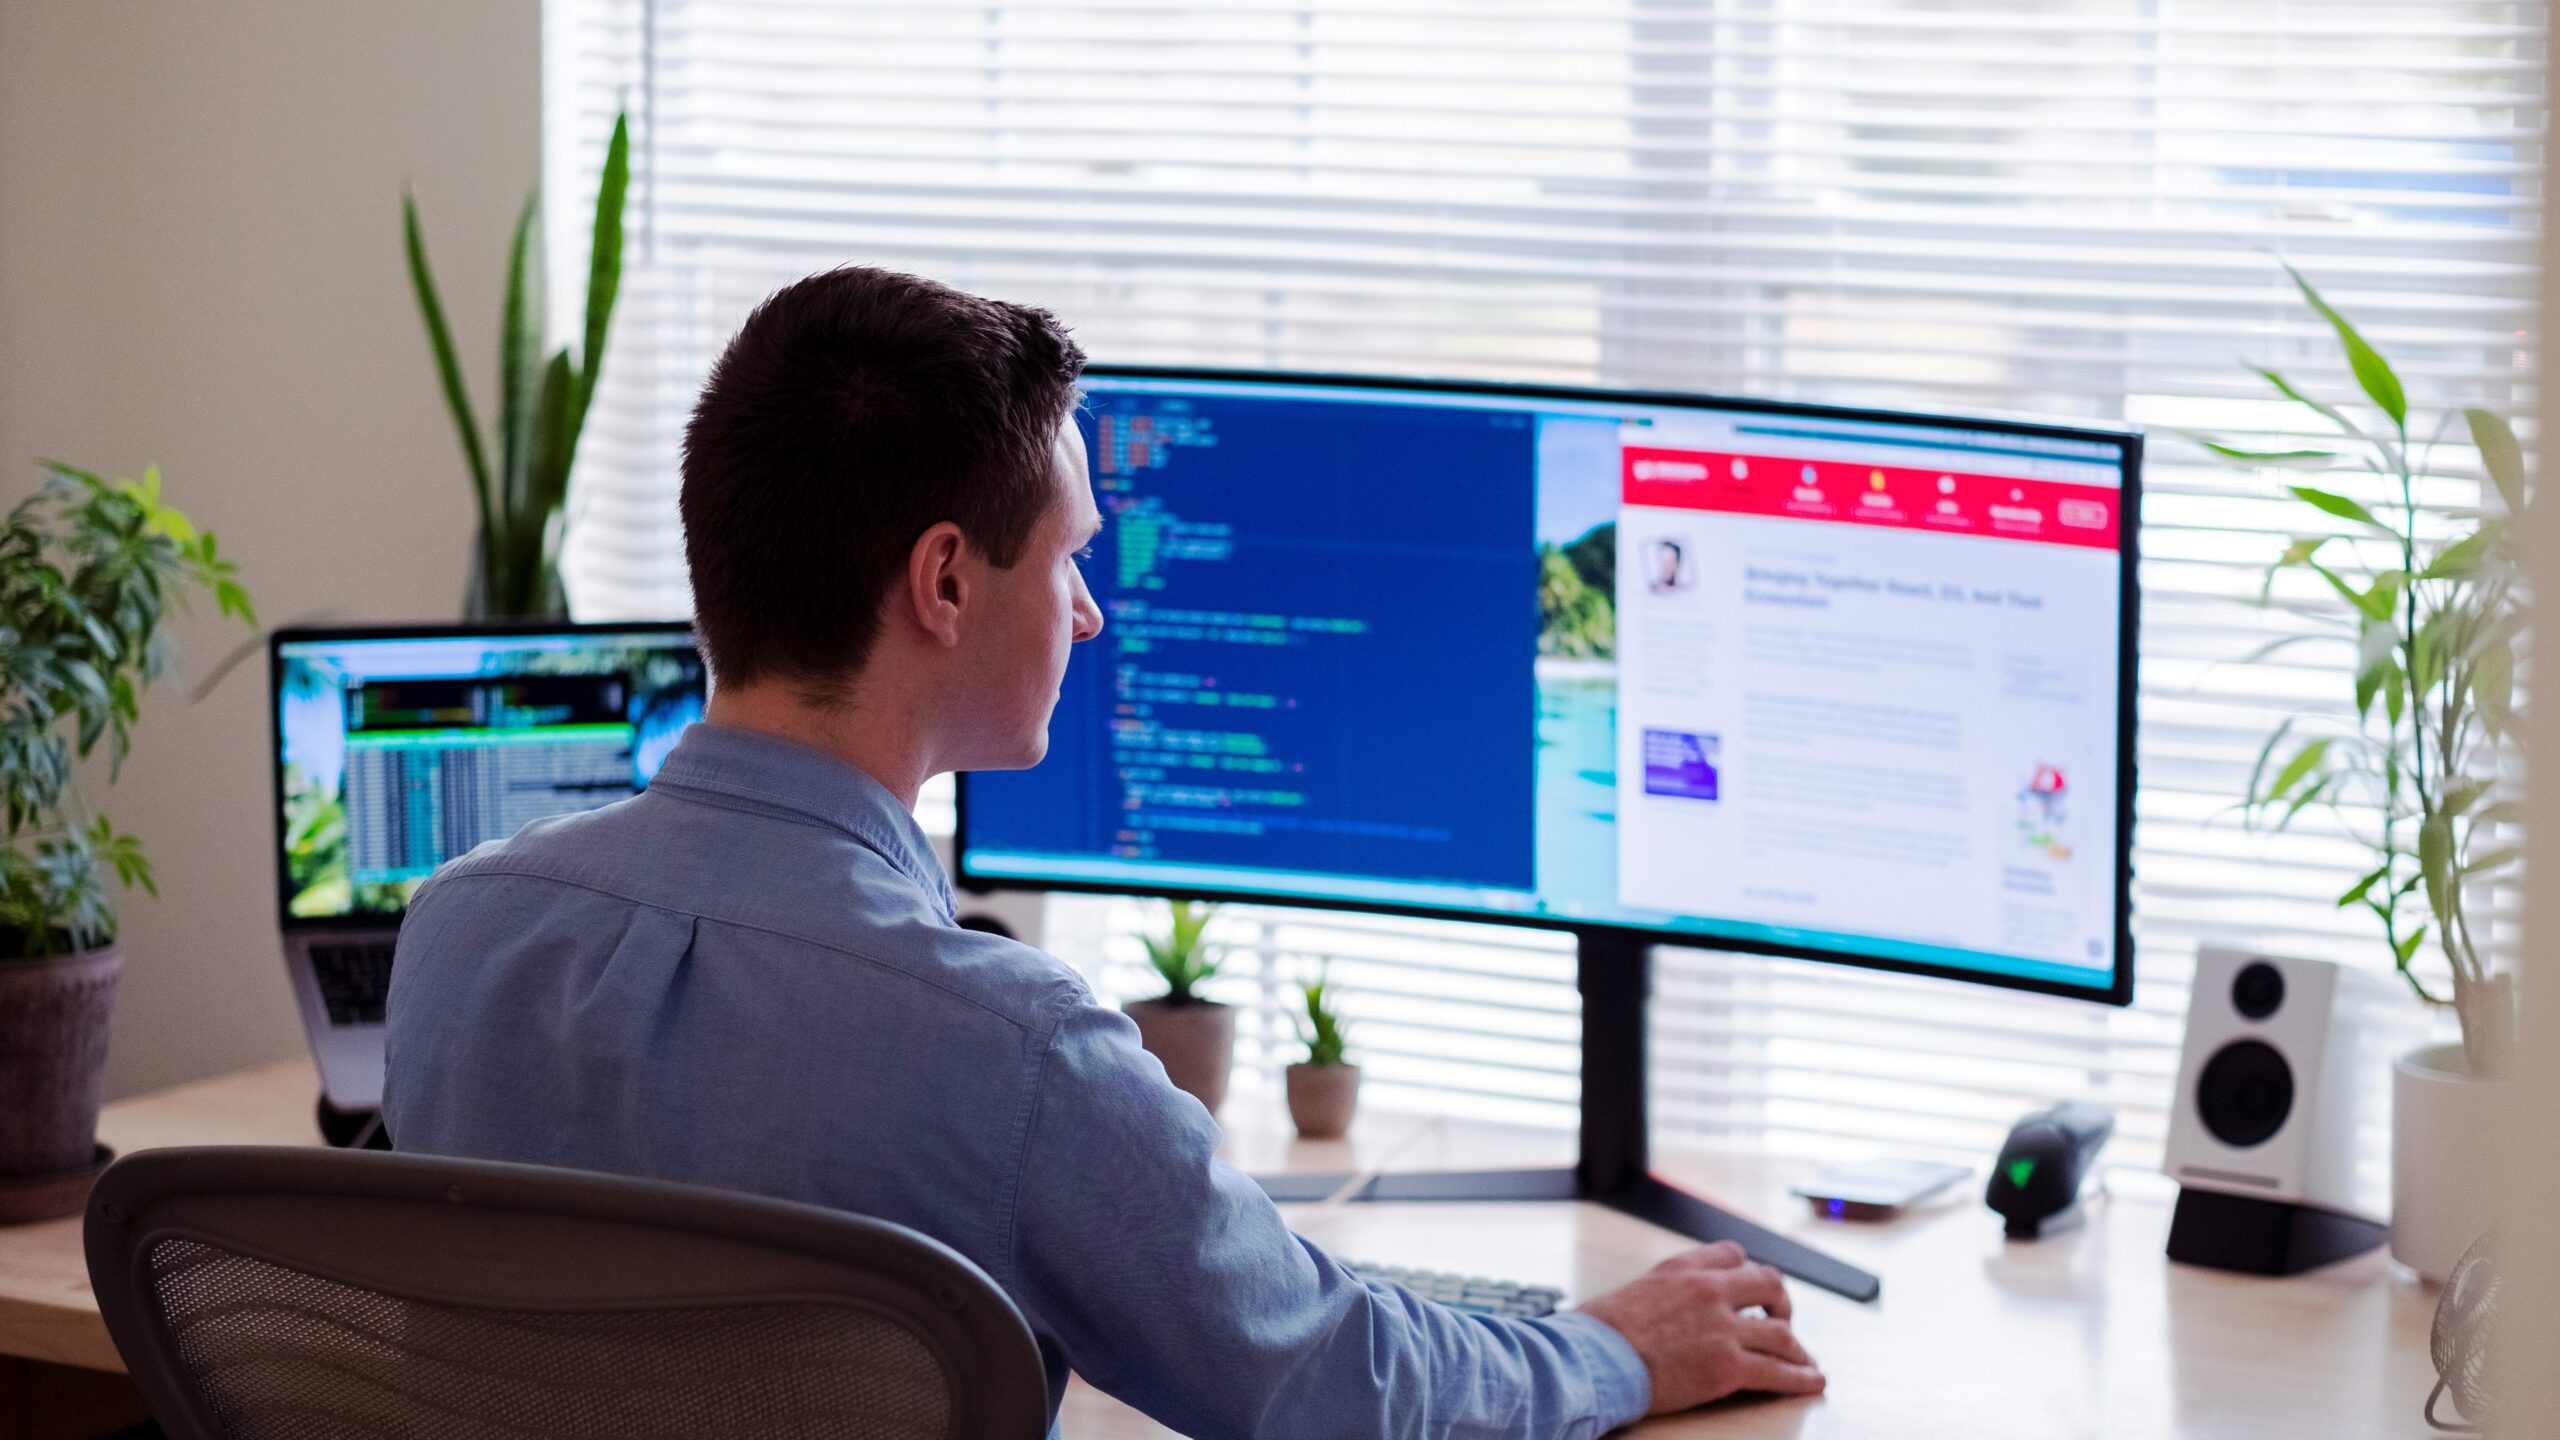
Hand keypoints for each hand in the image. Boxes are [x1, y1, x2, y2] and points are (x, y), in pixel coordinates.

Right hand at [1576, 1241, 1824, 1413]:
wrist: (1593, 1358)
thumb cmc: (1600, 1331)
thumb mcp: (1633, 1289)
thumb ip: (1662, 1290)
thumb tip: (1663, 1304)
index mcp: (1684, 1269)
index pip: (1733, 1255)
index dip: (1745, 1272)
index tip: (1750, 1289)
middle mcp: (1710, 1292)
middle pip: (1769, 1284)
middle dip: (1782, 1304)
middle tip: (1783, 1320)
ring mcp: (1723, 1329)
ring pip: (1780, 1333)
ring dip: (1796, 1348)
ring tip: (1804, 1360)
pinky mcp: (1727, 1367)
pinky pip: (1777, 1372)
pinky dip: (1800, 1378)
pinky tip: (1811, 1381)